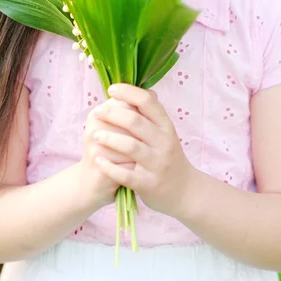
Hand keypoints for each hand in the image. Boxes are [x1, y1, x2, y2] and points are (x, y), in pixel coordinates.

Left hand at [91, 84, 196, 217]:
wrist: (185, 191)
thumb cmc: (168, 155)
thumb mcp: (165, 132)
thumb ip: (150, 113)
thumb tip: (134, 90)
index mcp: (166, 126)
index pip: (147, 102)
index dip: (128, 92)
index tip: (112, 89)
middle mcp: (164, 142)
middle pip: (135, 122)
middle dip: (112, 114)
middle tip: (97, 112)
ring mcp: (157, 164)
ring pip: (130, 146)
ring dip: (109, 138)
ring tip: (94, 135)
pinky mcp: (149, 184)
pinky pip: (125, 174)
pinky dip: (109, 166)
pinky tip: (98, 160)